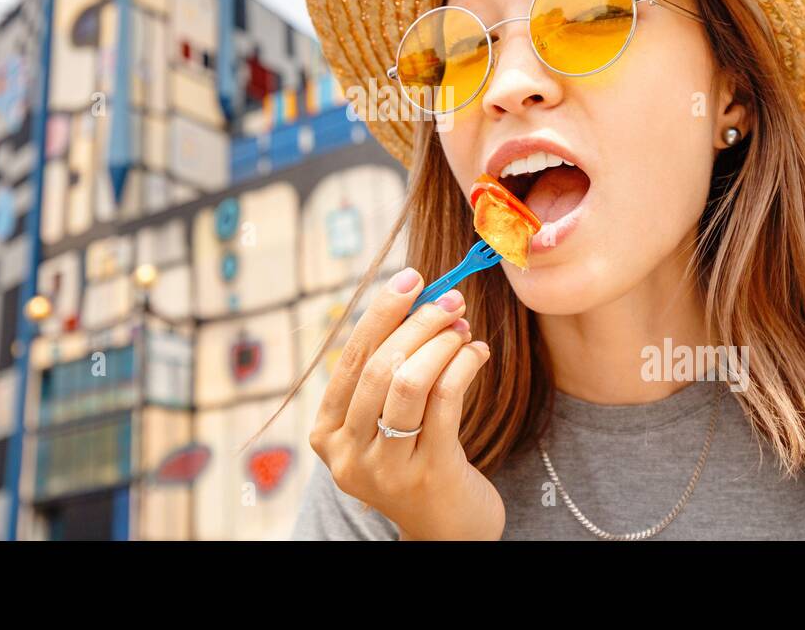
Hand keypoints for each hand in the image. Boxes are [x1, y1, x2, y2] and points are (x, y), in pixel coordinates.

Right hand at [308, 266, 504, 540]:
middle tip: (451, 300)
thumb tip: (417, 296)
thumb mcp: (388, 417)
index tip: (412, 277)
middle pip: (380, 367)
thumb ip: (390, 367)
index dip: (382, 312)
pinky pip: (445, 401)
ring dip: (442, 343)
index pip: (352, 357)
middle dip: (419, 323)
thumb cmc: (417, 455)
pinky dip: (464, 365)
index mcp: (327, 432)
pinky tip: (478, 353)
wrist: (448, 527)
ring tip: (463, 327)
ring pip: (410, 382)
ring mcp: (385, 470)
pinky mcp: (428, 475)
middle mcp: (347, 454)